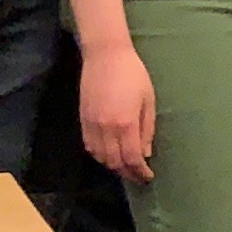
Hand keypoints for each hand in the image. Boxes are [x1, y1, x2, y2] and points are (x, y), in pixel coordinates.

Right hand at [78, 39, 158, 183]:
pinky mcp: (83, 119)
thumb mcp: (148, 100)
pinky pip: (89, 146)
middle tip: (138, 175)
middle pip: (115, 162)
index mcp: (126, 123)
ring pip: (100, 157)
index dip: (140, 172)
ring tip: (125, 167)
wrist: (105, 55)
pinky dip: (99, 156)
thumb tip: (146, 154)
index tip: (148, 176)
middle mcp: (106, 128)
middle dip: (127, 173)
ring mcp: (92, 124)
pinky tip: (108, 155)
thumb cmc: (133, 73)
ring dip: (113, 166)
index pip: (132, 158)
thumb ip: (147, 129)